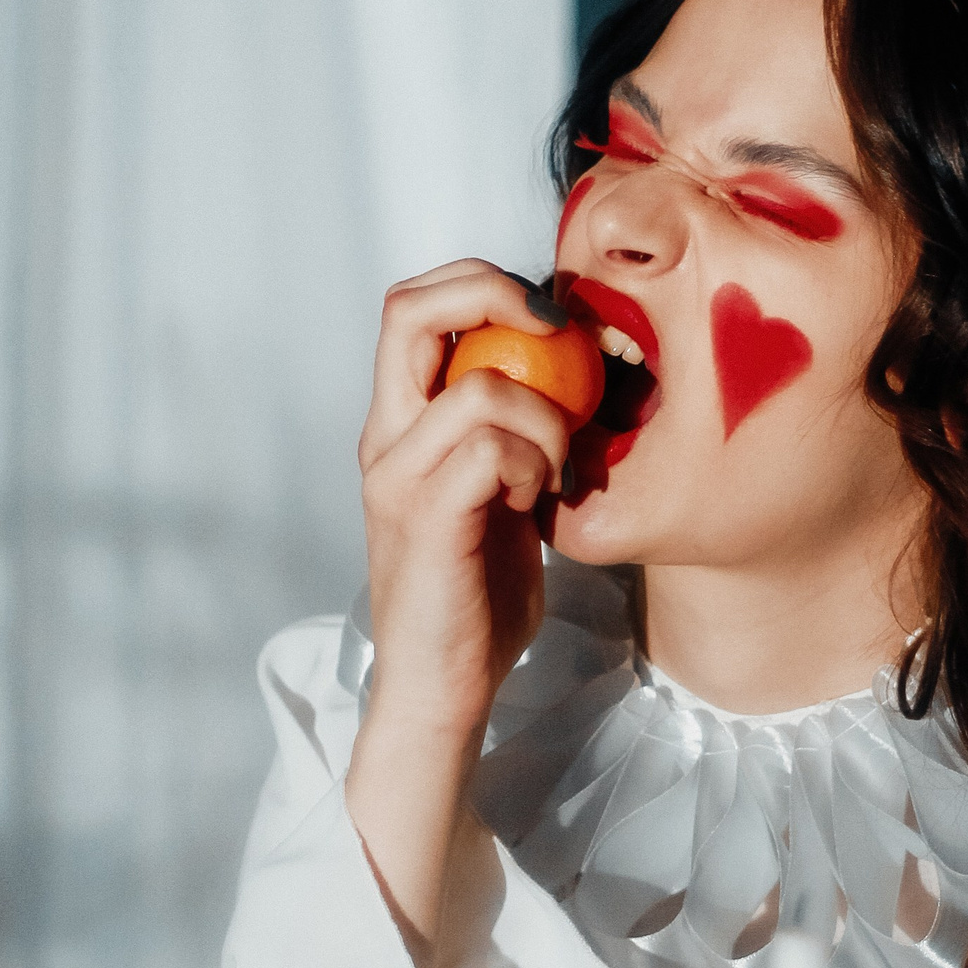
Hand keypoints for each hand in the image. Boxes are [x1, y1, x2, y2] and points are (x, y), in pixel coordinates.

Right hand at [347, 260, 568, 948]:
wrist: (443, 686)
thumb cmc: (481, 593)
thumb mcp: (504, 490)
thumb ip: (517, 429)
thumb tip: (582, 368)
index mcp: (400, 421)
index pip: (413, 303)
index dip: (480, 280)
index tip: (551, 315)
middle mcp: (386, 436)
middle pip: (411, 309)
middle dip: (497, 298)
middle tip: (559, 338)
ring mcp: (397, 476)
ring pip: (480, 388)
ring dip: (547, 419)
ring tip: (558, 472)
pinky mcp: (424, 518)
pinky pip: (490, 448)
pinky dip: (533, 464)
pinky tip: (541, 505)